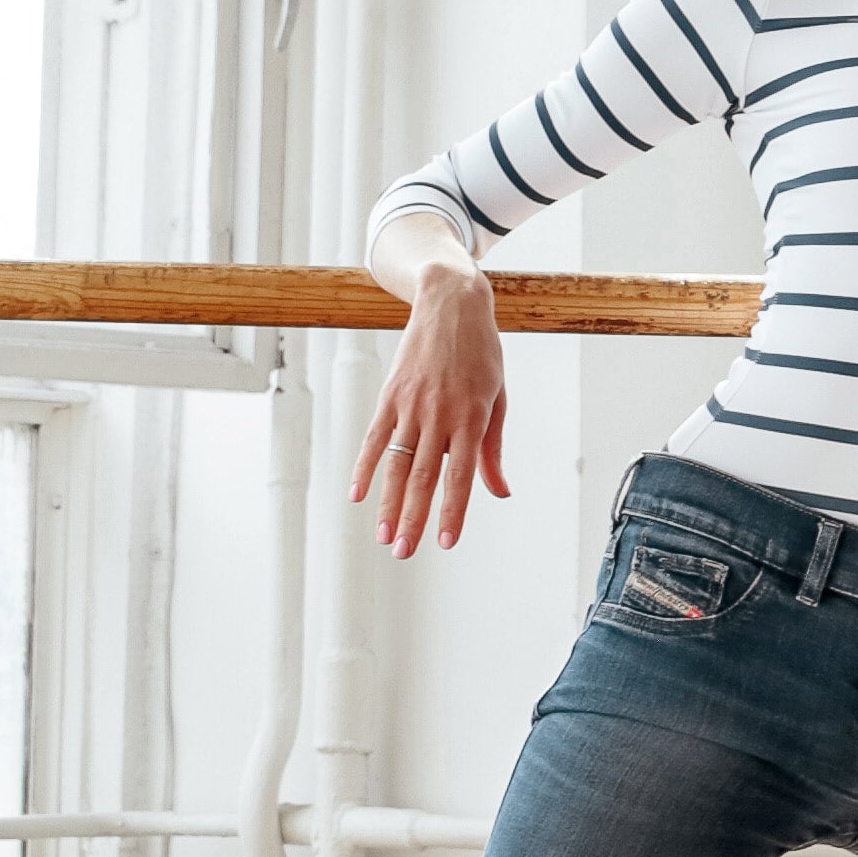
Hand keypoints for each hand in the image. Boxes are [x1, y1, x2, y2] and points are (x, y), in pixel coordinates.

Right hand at [353, 258, 508, 551]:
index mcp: (472, 418)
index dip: (451, 512)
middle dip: (413, 519)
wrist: (452, 304)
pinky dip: (364, 468)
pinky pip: (374, 437)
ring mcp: (411, 405)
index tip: (444, 543)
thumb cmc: (481, 354)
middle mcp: (440, 414)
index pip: (461, 476)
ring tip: (383, 536)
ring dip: (388, 503)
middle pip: (423, 477)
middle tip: (403, 552)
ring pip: (396, 464)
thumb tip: (500, 491)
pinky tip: (357, 495)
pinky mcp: (390, 395)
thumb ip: (492, 449)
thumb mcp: (498, 398)